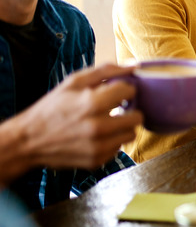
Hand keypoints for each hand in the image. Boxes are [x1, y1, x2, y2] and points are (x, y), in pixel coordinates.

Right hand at [17, 63, 141, 169]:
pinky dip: (111, 141)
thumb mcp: (74, 82)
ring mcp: (98, 146)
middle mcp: (98, 127)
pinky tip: (97, 136)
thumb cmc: (52, 107)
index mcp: (92, 103)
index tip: (116, 92)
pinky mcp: (97, 161)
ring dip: (122, 127)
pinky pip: (118, 148)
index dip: (124, 89)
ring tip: (106, 122)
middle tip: (117, 109)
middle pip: (137, 117)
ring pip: (131, 134)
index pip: (130, 91)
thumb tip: (134, 65)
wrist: (28, 140)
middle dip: (129, 110)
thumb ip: (106, 71)